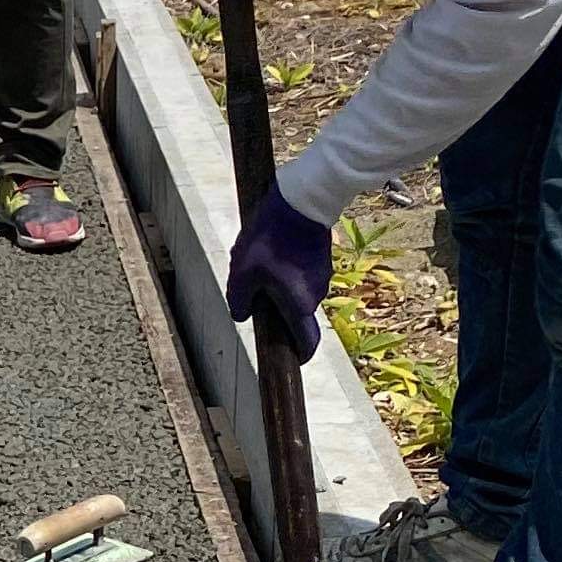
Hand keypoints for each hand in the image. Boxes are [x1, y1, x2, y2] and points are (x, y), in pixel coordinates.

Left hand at [227, 177, 334, 357]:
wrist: (302, 199)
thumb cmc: (271, 238)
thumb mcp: (243, 272)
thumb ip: (239, 301)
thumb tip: (242, 317)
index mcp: (299, 305)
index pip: (306, 344)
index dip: (297, 356)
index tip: (288, 362)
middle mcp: (316, 295)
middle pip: (295, 316)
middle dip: (274, 310)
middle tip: (252, 291)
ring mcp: (322, 276)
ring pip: (296, 293)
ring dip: (278, 287)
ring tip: (258, 262)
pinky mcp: (322, 259)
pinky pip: (301, 275)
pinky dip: (287, 272)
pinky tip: (271, 249)